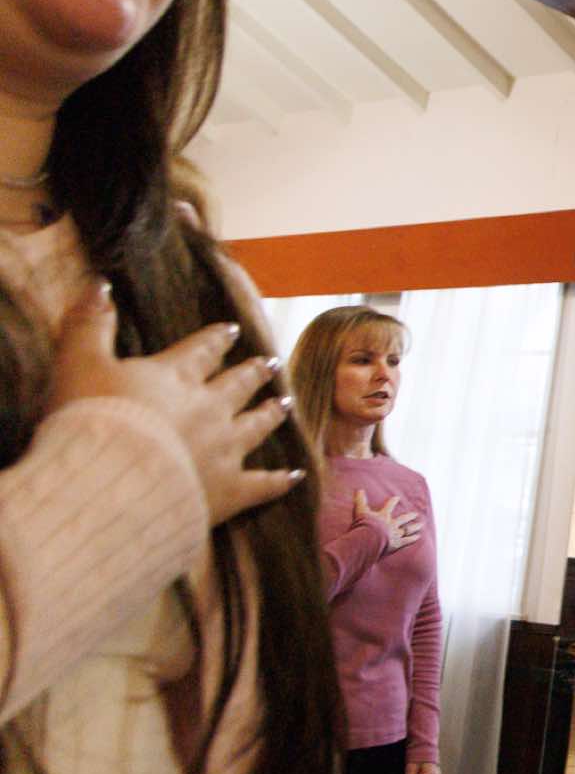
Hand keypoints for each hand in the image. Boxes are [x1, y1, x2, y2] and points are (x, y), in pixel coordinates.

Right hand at [48, 283, 301, 526]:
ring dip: (270, 414)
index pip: (202, 350)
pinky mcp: (229, 490)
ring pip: (256, 425)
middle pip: (237, 385)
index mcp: (176, 377)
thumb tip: (100, 283)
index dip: (216, 339)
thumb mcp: (79, 364)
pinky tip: (295, 476)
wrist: (109, 482)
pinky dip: (280, 481)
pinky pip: (263, 484)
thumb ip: (90, 325)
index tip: (232, 330)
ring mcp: (224, 449)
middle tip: (270, 364)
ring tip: (283, 404)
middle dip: (252, 373)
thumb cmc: (90, 421)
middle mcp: (209, 408)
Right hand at [354, 489, 423, 553]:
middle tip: (416, 514)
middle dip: (409, 516)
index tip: (397, 498)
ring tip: (421, 525)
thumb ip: (360, 501)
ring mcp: (395, 534)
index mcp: (384, 516)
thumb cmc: (364, 525)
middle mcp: (392, 524)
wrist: (369, 538)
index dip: (393, 502)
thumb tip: (359, 489)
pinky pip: (407, 540)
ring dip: (415, 527)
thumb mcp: (361, 511)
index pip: (389, 506)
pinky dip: (413, 538)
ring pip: (408, 530)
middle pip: (403, 519)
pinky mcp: (397, 544)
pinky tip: (418, 537)